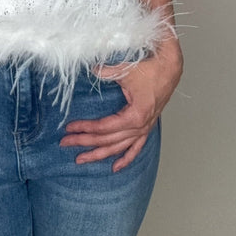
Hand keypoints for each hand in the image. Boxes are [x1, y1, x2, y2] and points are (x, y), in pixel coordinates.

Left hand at [60, 39, 182, 171]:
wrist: (170, 67)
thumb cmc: (150, 69)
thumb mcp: (125, 71)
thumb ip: (106, 72)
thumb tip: (90, 69)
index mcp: (135, 116)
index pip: (104, 127)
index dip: (85, 128)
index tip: (69, 128)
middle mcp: (140, 126)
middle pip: (108, 140)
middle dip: (85, 142)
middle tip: (66, 143)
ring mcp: (144, 128)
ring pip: (119, 147)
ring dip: (100, 154)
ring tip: (82, 159)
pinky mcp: (147, 126)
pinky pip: (136, 147)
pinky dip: (126, 158)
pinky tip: (115, 167)